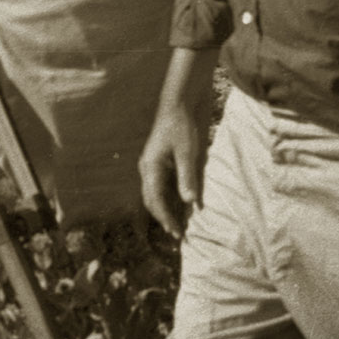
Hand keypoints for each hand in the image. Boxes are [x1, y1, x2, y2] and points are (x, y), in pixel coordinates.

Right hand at [139, 99, 206, 237]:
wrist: (179, 103)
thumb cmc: (182, 126)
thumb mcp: (188, 152)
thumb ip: (188, 176)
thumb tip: (190, 202)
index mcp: (150, 167)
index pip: (155, 200)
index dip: (166, 218)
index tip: (177, 233)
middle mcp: (148, 168)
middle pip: (152, 200)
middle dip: (163, 218)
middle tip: (178, 234)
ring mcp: (153, 165)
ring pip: (156, 194)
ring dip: (166, 210)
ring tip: (178, 225)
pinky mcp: (162, 162)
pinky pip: (163, 186)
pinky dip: (170, 199)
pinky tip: (181, 205)